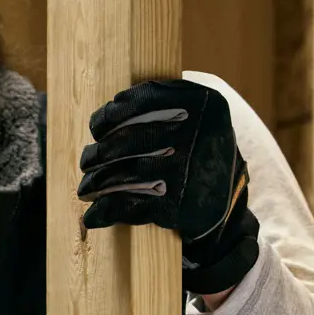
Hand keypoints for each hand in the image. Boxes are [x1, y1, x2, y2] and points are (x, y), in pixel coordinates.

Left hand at [76, 78, 260, 296]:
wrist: (228, 204)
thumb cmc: (202, 156)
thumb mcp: (199, 120)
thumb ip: (166, 107)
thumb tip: (110, 110)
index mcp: (203, 104)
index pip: (144, 99)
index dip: (112, 113)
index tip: (97, 127)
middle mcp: (197, 133)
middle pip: (129, 139)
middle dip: (99, 153)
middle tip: (87, 161)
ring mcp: (188, 170)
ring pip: (124, 172)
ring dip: (96, 183)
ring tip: (86, 188)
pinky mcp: (178, 205)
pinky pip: (128, 205)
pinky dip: (104, 212)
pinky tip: (93, 215)